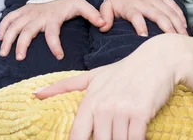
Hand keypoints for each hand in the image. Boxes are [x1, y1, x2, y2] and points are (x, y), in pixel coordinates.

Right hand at [0, 0, 104, 59]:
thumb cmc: (67, 2)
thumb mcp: (81, 5)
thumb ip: (92, 15)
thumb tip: (104, 24)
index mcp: (53, 17)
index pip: (53, 32)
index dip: (55, 44)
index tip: (59, 56)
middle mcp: (38, 16)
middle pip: (27, 31)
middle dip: (22, 44)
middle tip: (20, 58)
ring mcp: (28, 13)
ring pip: (15, 26)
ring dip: (8, 38)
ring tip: (4, 53)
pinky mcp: (22, 11)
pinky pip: (9, 18)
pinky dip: (2, 27)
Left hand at [35, 34, 183, 139]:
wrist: (156, 60)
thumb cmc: (124, 71)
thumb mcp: (94, 76)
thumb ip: (65, 86)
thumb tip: (36, 94)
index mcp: (90, 100)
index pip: (77, 136)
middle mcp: (103, 105)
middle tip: (110, 137)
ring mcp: (121, 109)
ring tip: (123, 135)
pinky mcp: (140, 113)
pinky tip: (137, 138)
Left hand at [100, 0, 187, 35]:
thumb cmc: (117, 5)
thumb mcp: (107, 8)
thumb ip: (104, 16)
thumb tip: (103, 27)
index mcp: (129, 5)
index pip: (135, 15)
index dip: (140, 25)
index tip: (144, 37)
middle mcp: (143, 0)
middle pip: (157, 14)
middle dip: (166, 27)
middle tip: (173, 42)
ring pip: (168, 10)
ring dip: (176, 23)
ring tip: (183, 38)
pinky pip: (172, 4)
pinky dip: (179, 15)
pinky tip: (184, 26)